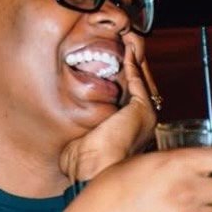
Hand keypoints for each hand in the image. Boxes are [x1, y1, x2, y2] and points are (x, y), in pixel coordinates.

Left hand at [58, 37, 161, 185]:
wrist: (91, 173)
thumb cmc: (83, 164)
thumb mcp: (79, 137)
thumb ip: (81, 122)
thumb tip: (65, 116)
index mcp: (131, 126)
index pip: (130, 91)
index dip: (123, 71)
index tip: (111, 54)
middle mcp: (143, 120)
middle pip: (140, 80)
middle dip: (131, 59)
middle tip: (121, 39)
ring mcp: (146, 115)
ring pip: (142, 77)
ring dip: (134, 56)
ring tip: (126, 38)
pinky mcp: (142, 110)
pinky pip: (138, 79)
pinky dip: (133, 63)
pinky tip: (125, 49)